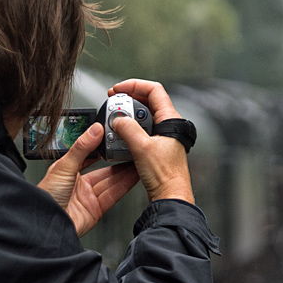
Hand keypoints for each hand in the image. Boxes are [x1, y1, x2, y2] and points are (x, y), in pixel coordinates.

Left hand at [38, 122, 139, 237]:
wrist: (48, 224)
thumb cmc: (46, 197)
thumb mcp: (64, 166)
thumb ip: (81, 148)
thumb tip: (94, 130)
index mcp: (67, 172)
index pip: (88, 157)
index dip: (101, 149)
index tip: (113, 140)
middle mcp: (78, 185)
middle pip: (103, 171)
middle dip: (117, 162)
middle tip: (129, 151)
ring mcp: (87, 199)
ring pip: (110, 183)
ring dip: (124, 173)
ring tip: (136, 162)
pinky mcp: (95, 211)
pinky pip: (113, 196)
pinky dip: (124, 186)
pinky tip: (133, 177)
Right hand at [108, 80, 194, 203]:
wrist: (170, 196)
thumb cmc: (165, 175)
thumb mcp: (142, 148)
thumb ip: (128, 129)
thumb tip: (117, 118)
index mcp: (170, 120)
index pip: (154, 90)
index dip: (135, 85)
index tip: (118, 89)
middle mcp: (167, 126)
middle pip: (146, 102)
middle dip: (128, 101)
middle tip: (113, 103)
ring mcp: (162, 137)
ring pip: (142, 117)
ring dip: (127, 117)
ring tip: (114, 121)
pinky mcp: (156, 148)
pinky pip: (141, 132)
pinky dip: (129, 131)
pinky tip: (120, 136)